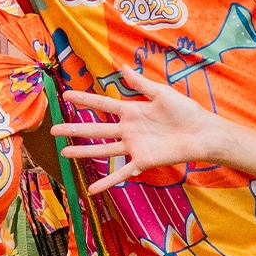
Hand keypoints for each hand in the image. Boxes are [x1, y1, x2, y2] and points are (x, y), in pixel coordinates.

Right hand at [53, 66, 221, 192]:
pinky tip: (92, 189)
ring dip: (84, 151)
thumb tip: (122, 67)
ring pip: (103, 150)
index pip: (102, 105)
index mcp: (132, 111)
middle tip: (53, 130)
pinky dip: (107, 181)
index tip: (66, 95)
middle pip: (96, 129)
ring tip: (64, 152)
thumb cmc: (185, 111)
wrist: (202, 133)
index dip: (84, 100)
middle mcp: (128, 130)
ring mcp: (134, 146)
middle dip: (74, 129)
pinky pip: (122, 172)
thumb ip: (140, 83)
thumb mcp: (161, 93)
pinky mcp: (143, 161)